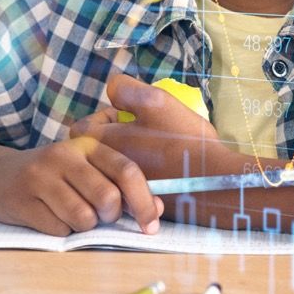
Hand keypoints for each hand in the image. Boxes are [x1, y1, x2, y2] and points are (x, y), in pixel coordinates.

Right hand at [0, 136, 163, 236]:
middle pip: (107, 198)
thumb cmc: (53, 176)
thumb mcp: (85, 169)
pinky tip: (50, 217)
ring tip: (72, 214)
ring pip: (84, 217)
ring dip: (84, 226)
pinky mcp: (23, 200)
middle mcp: (64, 156)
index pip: (126, 170)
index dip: (144, 201)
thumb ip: (120, 184)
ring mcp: (41, 177)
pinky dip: (62, 231)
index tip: (151, 225)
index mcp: (87, 145)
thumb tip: (157, 209)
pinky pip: (59, 230)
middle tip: (101, 216)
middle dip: (110, 217)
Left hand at [70, 75, 227, 179]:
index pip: (80, 130)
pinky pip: (127, 185)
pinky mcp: (139, 203)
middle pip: (96, 150)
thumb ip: (126, 89)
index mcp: (106, 145)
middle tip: (141, 132)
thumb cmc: (183, 140)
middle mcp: (107, 171)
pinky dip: (139, 174)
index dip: (100, 118)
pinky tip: (162, 168)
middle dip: (113, 137)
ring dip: (126, 155)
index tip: (125, 117)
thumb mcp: (155, 100)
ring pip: (111, 168)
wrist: (213, 182)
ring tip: (153, 149)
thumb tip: (112, 91)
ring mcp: (121, 191)